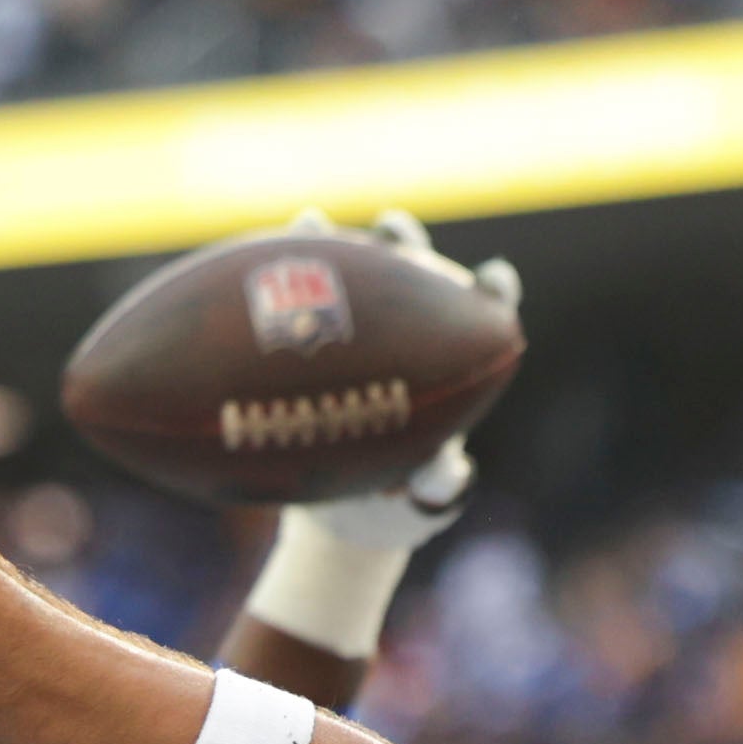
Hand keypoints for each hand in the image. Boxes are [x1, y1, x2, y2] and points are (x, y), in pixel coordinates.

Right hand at [239, 213, 520, 655]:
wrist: (337, 521)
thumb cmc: (391, 515)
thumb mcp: (415, 512)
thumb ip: (437, 492)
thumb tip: (450, 474)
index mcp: (449, 370)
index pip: (481, 318)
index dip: (492, 292)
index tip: (493, 280)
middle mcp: (405, 342)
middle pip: (412, 275)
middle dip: (404, 243)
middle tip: (392, 230)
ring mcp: (354, 340)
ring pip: (347, 280)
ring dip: (330, 245)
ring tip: (309, 222)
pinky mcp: (306, 349)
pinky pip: (289, 313)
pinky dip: (275, 287)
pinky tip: (248, 269)